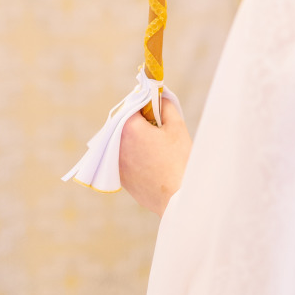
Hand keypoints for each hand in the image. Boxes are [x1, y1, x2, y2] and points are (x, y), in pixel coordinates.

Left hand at [119, 96, 191, 216]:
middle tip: (158, 125)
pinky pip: (122, 157)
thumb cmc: (179, 160)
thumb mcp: (176, 126)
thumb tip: (160, 97)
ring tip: (155, 143)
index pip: (134, 105)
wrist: (177, 197)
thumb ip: (166, 105)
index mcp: (128, 127)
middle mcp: (116, 143)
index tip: (157, 108)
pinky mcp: (119, 177)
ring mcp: (115, 162)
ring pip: (122, 140)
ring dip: (134, 137)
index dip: (146, 105)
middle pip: (125, 122)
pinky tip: (149, 158)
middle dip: (139, 120)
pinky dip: (131, 153)